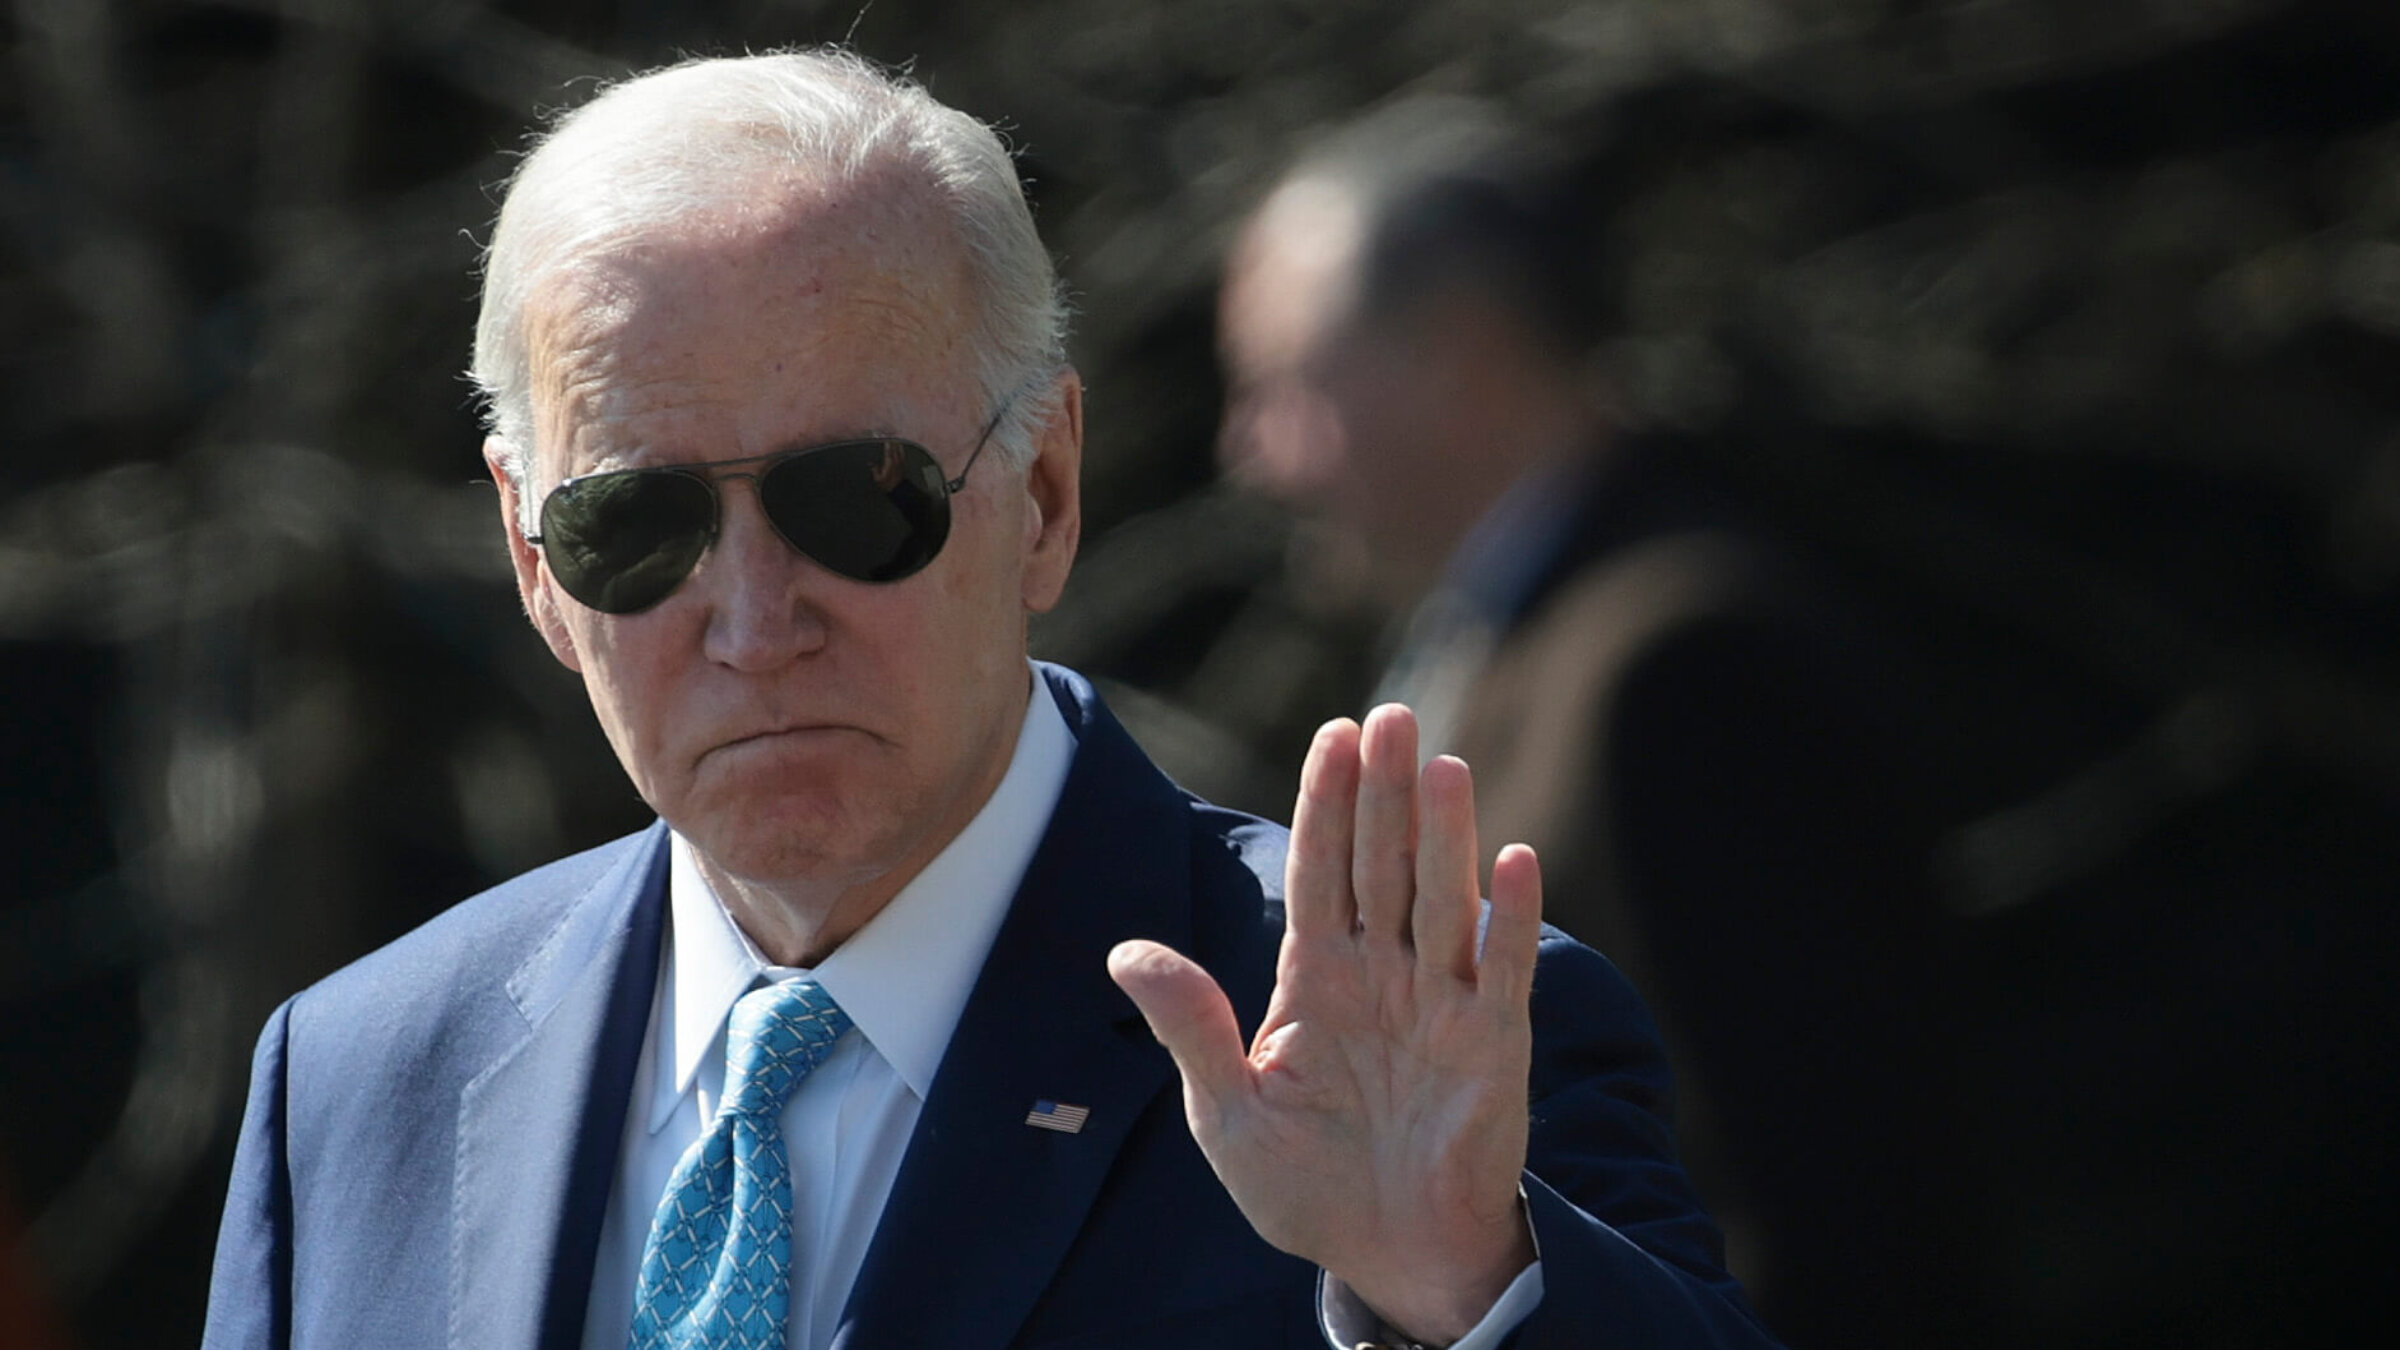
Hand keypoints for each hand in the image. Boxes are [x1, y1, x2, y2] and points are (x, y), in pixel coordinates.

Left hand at [1109, 704, 1543, 1343]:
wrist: (1389, 1255)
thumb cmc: (1305, 1186)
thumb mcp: (1226, 1113)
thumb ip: (1188, 1027)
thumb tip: (1126, 952)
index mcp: (1316, 978)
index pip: (1320, 870)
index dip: (1324, 802)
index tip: (1331, 731)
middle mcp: (1382, 975)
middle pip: (1382, 865)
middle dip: (1382, 792)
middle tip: (1388, 714)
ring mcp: (1440, 1005)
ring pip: (1442, 900)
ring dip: (1444, 834)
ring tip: (1439, 764)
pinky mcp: (1493, 1047)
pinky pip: (1502, 972)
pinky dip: (1511, 919)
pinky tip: (1516, 858)